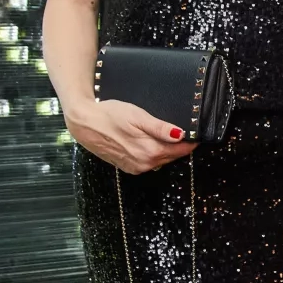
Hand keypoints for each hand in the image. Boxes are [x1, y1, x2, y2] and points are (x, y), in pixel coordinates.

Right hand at [66, 98, 196, 174]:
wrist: (84, 123)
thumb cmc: (109, 114)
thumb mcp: (137, 116)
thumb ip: (160, 128)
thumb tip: (181, 135)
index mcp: (150, 151)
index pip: (181, 150)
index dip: (191, 141)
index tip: (198, 133)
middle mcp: (145, 163)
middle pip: (172, 156)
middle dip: (181, 145)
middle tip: (186, 131)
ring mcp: (136, 168)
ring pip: (162, 159)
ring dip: (168, 149)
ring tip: (169, 134)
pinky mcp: (129, 167)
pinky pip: (149, 162)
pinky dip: (155, 153)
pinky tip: (150, 141)